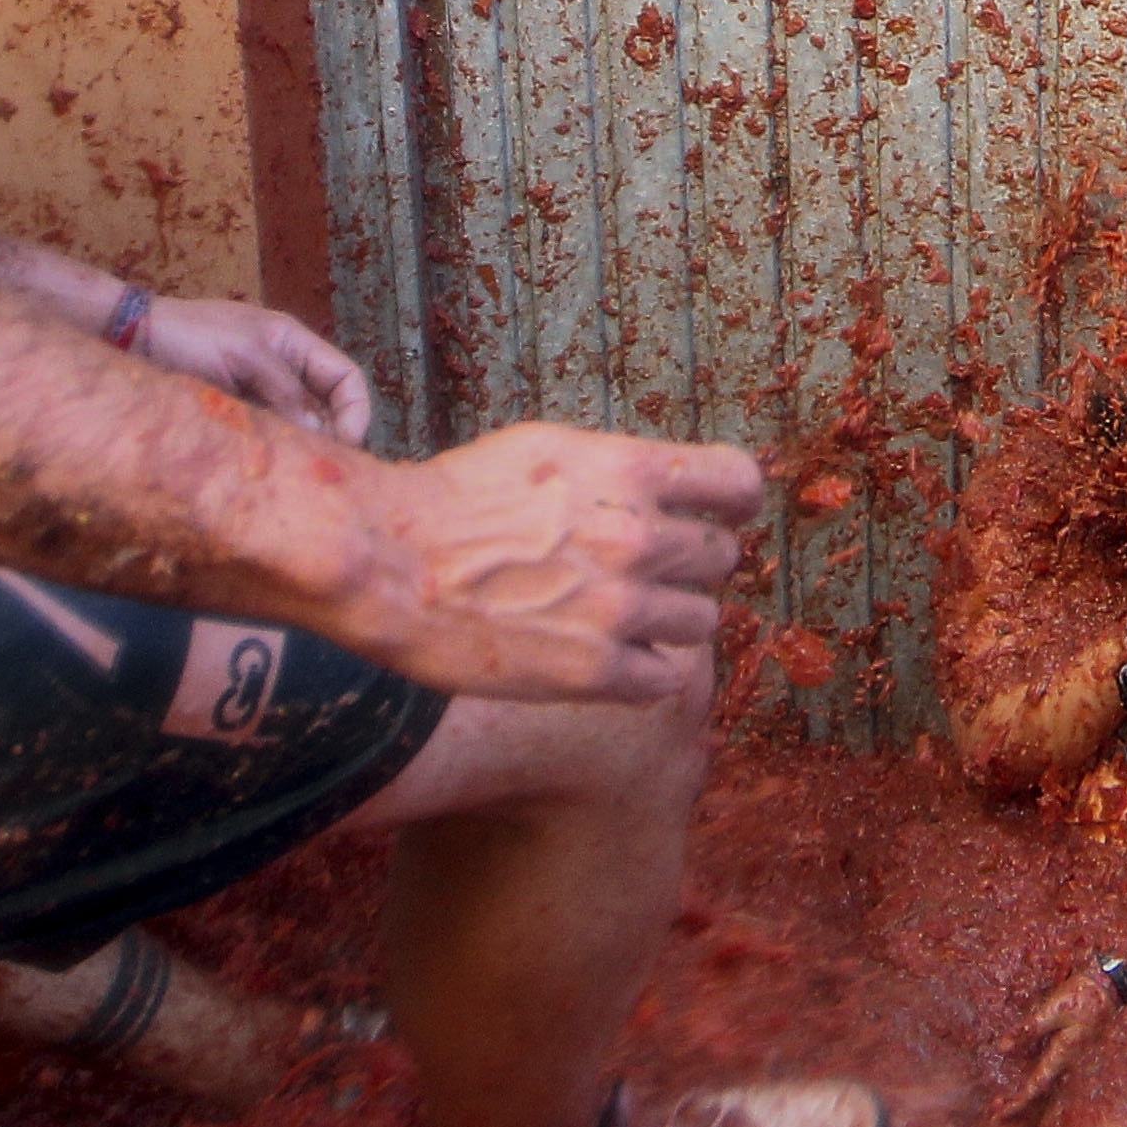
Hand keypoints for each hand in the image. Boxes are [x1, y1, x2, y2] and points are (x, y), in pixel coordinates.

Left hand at [131, 297, 373, 442]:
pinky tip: (267, 463)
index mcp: (293, 343)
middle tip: (322, 464)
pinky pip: (269, 432)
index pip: (345, 377)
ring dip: (302, 445)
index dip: (356, 410)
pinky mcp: (237, 411)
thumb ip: (284, 390)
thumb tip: (319, 432)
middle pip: (328, 405)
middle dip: (334, 434)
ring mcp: (260, 391)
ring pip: (299, 424)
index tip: (349, 443)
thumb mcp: (243, 354)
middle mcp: (284, 368)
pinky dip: (274, 447)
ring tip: (295, 468)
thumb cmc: (187, 335)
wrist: (132, 338)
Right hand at [338, 425, 763, 703]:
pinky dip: (644, 670)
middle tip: (644, 569)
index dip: (735, 500)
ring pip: (701, 620)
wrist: (390, 563)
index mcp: (628, 473)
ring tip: (617, 613)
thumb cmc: (456, 499)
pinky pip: (665, 677)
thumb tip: (674, 488)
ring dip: (669, 618)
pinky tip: (609, 657)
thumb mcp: (547, 449)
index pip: (736, 482)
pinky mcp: (596, 670)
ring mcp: (619, 608)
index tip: (728, 511)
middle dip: (690, 562)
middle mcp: (636, 538)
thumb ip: (619, 470)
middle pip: (720, 557)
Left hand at [999, 962, 1126, 1126]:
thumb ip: (1029, 1029)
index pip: (1036, 1086)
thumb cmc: (1082, 997)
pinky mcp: (1072, 1051)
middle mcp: (1069, 1063)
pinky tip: (1024, 1079)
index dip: (1017, 1102)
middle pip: (1041, 1091)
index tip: (999, 1114)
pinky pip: (1052, 1072)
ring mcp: (1073, 1059)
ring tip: (1003, 1101)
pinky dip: (1036, 1079)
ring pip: (1046, 1083)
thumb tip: (1002, 1047)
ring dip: (1026, 1093)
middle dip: (1018, 1103)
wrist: (1110, 988)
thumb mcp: (1054, 1009)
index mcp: (1063, 1055)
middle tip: (994, 1112)